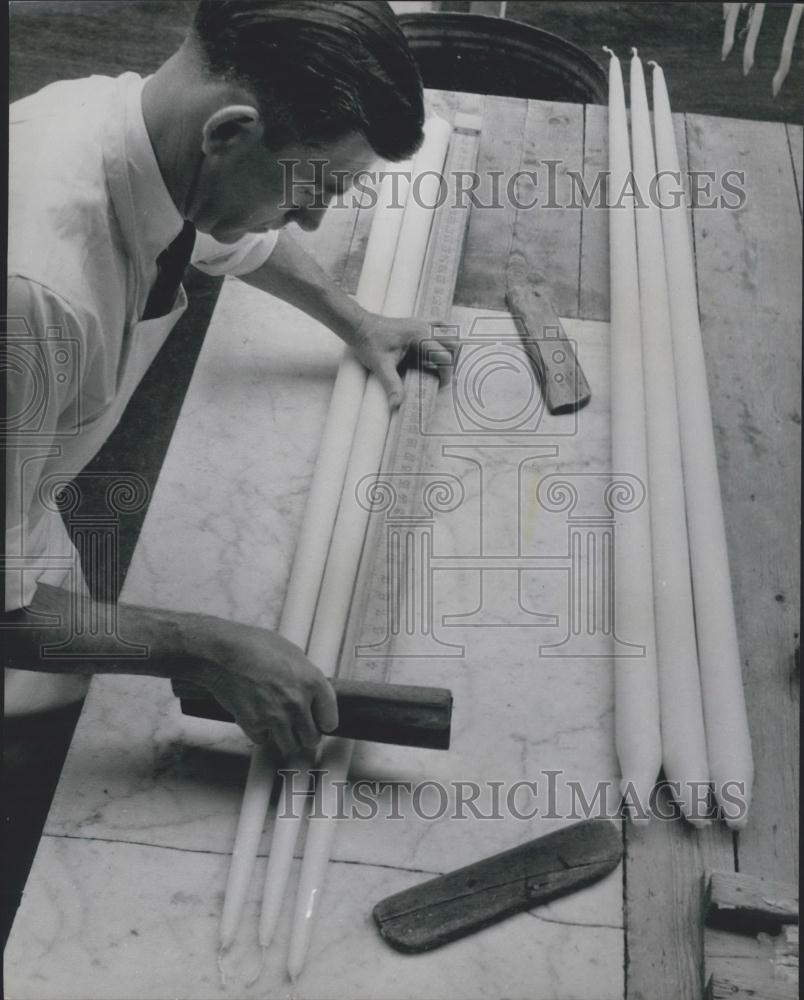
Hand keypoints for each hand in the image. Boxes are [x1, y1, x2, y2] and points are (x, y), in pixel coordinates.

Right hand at [193, 619, 337, 755]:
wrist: (222, 652)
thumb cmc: (255, 646)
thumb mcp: (293, 653)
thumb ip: (306, 677)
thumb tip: (312, 693)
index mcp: (312, 682)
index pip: (330, 720)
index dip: (324, 721)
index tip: (319, 722)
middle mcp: (297, 703)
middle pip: (311, 739)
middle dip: (305, 734)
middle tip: (298, 727)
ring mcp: (276, 717)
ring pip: (290, 746)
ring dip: (285, 738)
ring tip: (278, 725)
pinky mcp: (253, 725)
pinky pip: (263, 740)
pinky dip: (260, 733)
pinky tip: (257, 717)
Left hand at [350, 312, 457, 407]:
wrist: (358, 326)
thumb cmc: (369, 342)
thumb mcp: (380, 366)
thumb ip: (391, 385)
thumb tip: (396, 404)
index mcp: (420, 337)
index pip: (444, 357)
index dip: (446, 374)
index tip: (440, 386)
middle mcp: (424, 327)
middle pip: (453, 343)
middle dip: (451, 361)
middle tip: (442, 376)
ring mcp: (422, 323)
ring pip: (448, 333)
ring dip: (449, 350)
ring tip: (439, 365)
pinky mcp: (417, 324)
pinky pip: (439, 327)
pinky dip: (442, 338)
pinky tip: (433, 350)